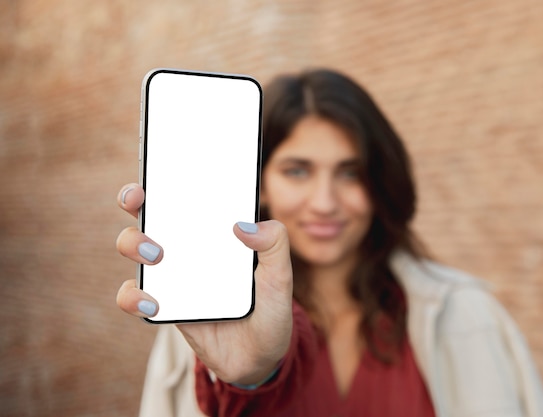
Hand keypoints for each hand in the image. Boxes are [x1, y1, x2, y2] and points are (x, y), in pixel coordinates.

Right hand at [115, 183, 293, 384]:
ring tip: (157, 254)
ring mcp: (173, 274)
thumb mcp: (281, 278)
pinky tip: (154, 302)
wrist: (259, 358)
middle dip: (134, 197)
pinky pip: (134, 295)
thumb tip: (244, 224)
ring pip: (134, 247)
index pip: (189, 197)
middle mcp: (189, 248)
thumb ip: (275, 246)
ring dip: (134, 242)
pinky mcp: (163, 305)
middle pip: (150, 213)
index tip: (163, 163)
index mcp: (216, 234)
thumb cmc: (270, 311)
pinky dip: (133, 296)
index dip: (170, 176)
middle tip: (139, 200)